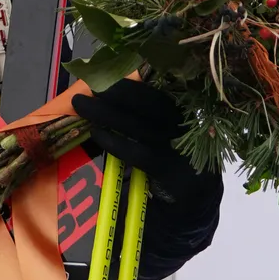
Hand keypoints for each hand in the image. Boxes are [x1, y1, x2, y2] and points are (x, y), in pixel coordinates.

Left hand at [72, 78, 220, 209]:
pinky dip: (115, 142)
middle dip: (119, 91)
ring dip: (108, 113)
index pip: (157, 91)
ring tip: (82, 104)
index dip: (131, 82)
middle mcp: (186, 128)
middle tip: (90, 84)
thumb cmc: (172, 163)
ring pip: (140, 126)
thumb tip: (106, 93)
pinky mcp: (173, 174)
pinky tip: (98, 134)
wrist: (196, 207)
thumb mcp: (166, 135)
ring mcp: (182, 151)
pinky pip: (139, 154)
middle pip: (151, 103)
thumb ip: (144, 116)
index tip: (105, 72)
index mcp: (184, 114)